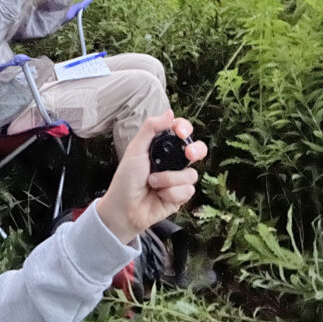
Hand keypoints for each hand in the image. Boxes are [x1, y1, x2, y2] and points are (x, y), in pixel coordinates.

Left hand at [96, 111, 207, 244]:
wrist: (125, 209)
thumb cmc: (126, 179)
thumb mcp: (136, 150)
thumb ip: (151, 128)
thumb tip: (170, 112)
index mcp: (161, 147)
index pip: (180, 131)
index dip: (184, 128)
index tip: (180, 132)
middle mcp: (172, 161)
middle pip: (197, 149)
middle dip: (197, 150)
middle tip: (189, 154)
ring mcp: (177, 179)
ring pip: (190, 174)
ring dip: (169, 179)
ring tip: (152, 183)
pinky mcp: (180, 196)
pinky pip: (187, 190)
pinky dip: (171, 193)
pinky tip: (159, 195)